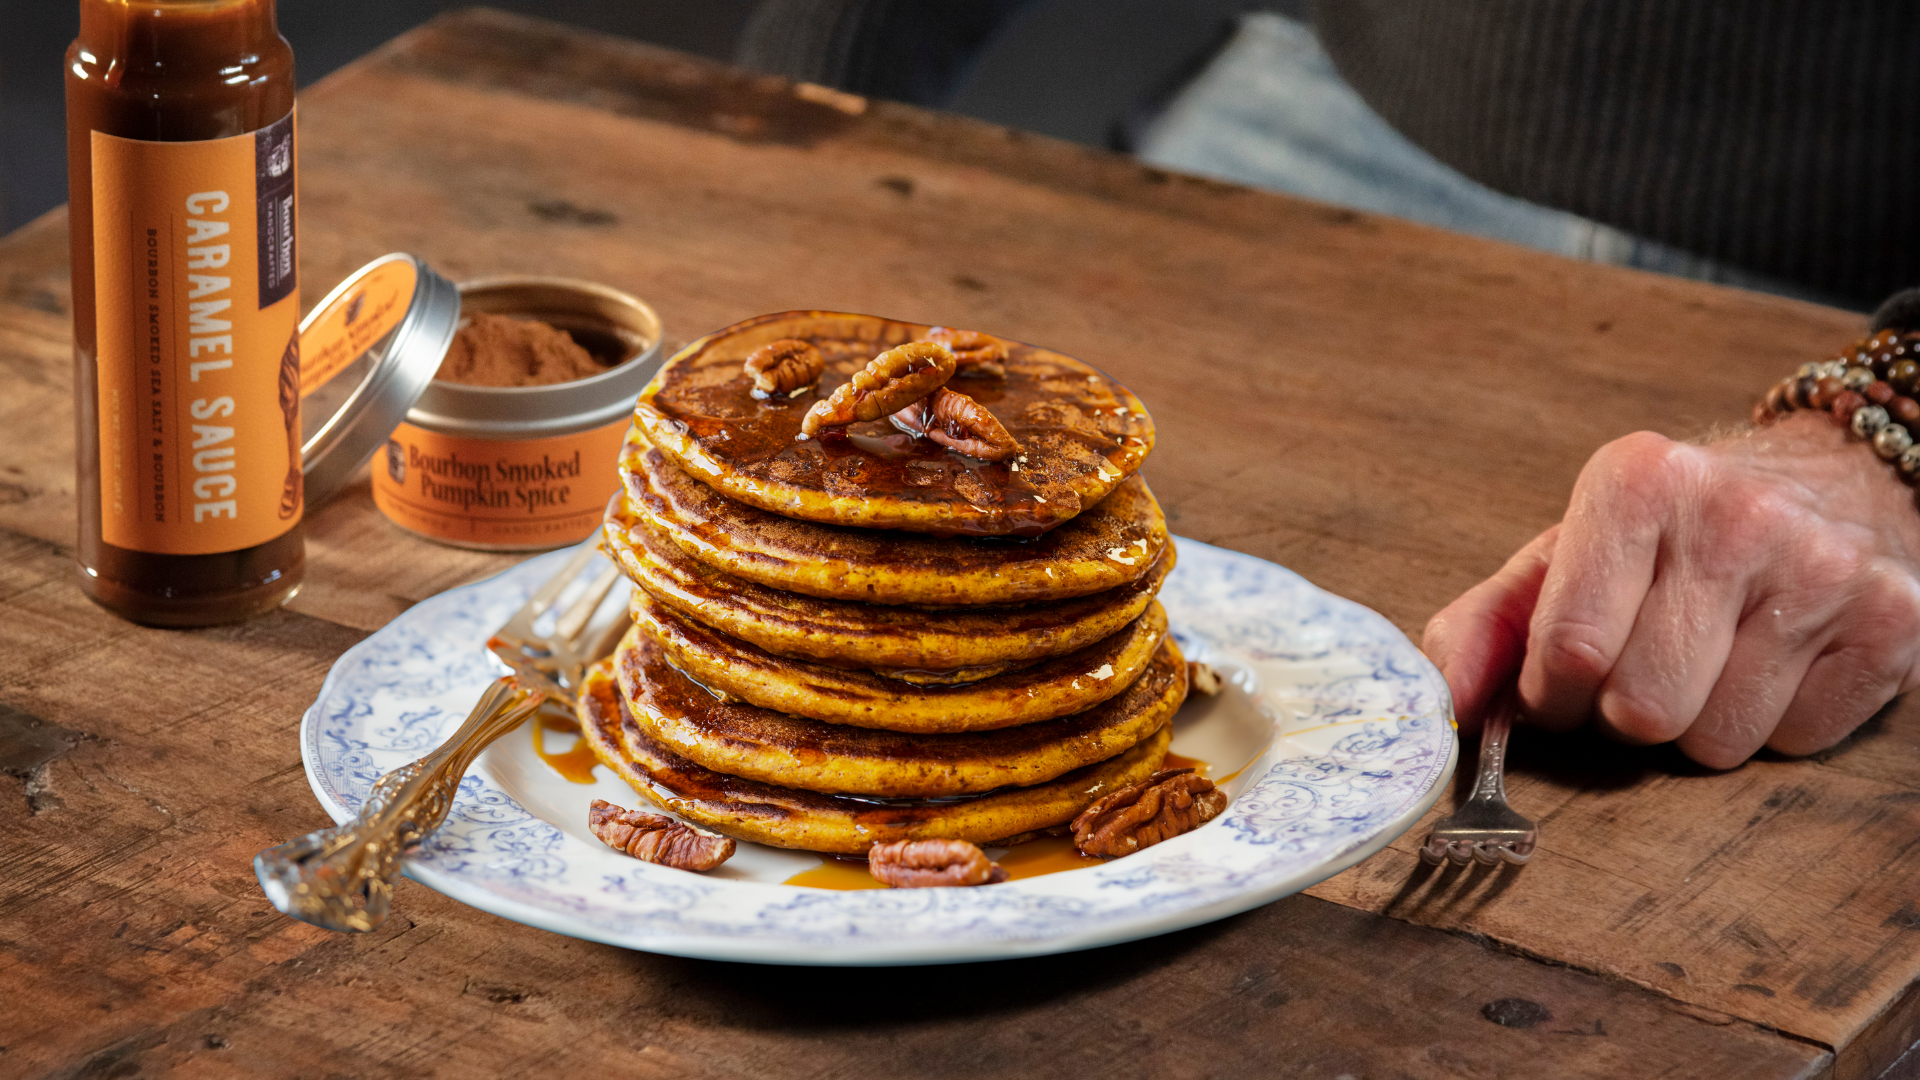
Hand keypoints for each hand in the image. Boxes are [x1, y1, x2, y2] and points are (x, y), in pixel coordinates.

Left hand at [1423, 411, 1919, 766]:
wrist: (1832, 478)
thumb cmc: (1670, 535)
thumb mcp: (1563, 554)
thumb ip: (1483, 626)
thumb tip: (1443, 707)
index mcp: (1636, 483)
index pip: (1570, 650)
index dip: (1550, 694)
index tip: (1559, 682)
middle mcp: (1735, 515)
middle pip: (1641, 710)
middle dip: (1623, 712)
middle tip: (1642, 666)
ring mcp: (1824, 568)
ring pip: (1717, 741)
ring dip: (1696, 724)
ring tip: (1710, 659)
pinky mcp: (1895, 621)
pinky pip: (1796, 742)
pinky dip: (1772, 724)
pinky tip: (1774, 661)